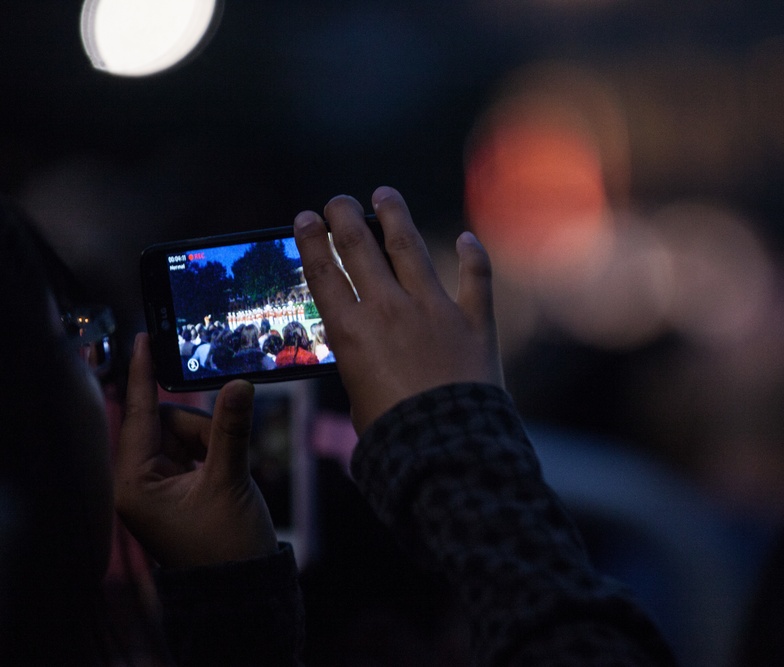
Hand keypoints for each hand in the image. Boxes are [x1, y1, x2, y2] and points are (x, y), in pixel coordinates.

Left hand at [114, 333, 277, 567]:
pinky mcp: (179, 487)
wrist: (243, 586)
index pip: (138, 415)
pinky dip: (214, 452)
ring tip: (228, 476)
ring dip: (213, 443)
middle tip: (223, 456)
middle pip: (168, 422)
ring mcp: (160, 485)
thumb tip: (238, 385)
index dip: (143, 375)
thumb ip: (231, 429)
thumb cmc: (226, 546)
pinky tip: (226, 474)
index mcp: (135, 483)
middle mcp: (140, 482)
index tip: (143, 339)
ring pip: (187, 433)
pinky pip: (196, 449)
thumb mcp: (229, 481)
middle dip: (202, 429)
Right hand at [294, 185, 502, 432]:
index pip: (324, 273)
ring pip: (410, 248)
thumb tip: (369, 358)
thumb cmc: (396, 436)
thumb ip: (361, 368)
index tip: (306, 218)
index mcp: (353, 331)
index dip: (312, 241)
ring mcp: (434, 309)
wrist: (448, 446)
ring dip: (395, 216)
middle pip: (360, 248)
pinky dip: (473, 256)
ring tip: (385, 194)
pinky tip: (468, 238)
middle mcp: (390, 309)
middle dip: (345, 217)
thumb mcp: (358, 400)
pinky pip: (476, 278)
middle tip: (337, 201)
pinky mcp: (474, 321)